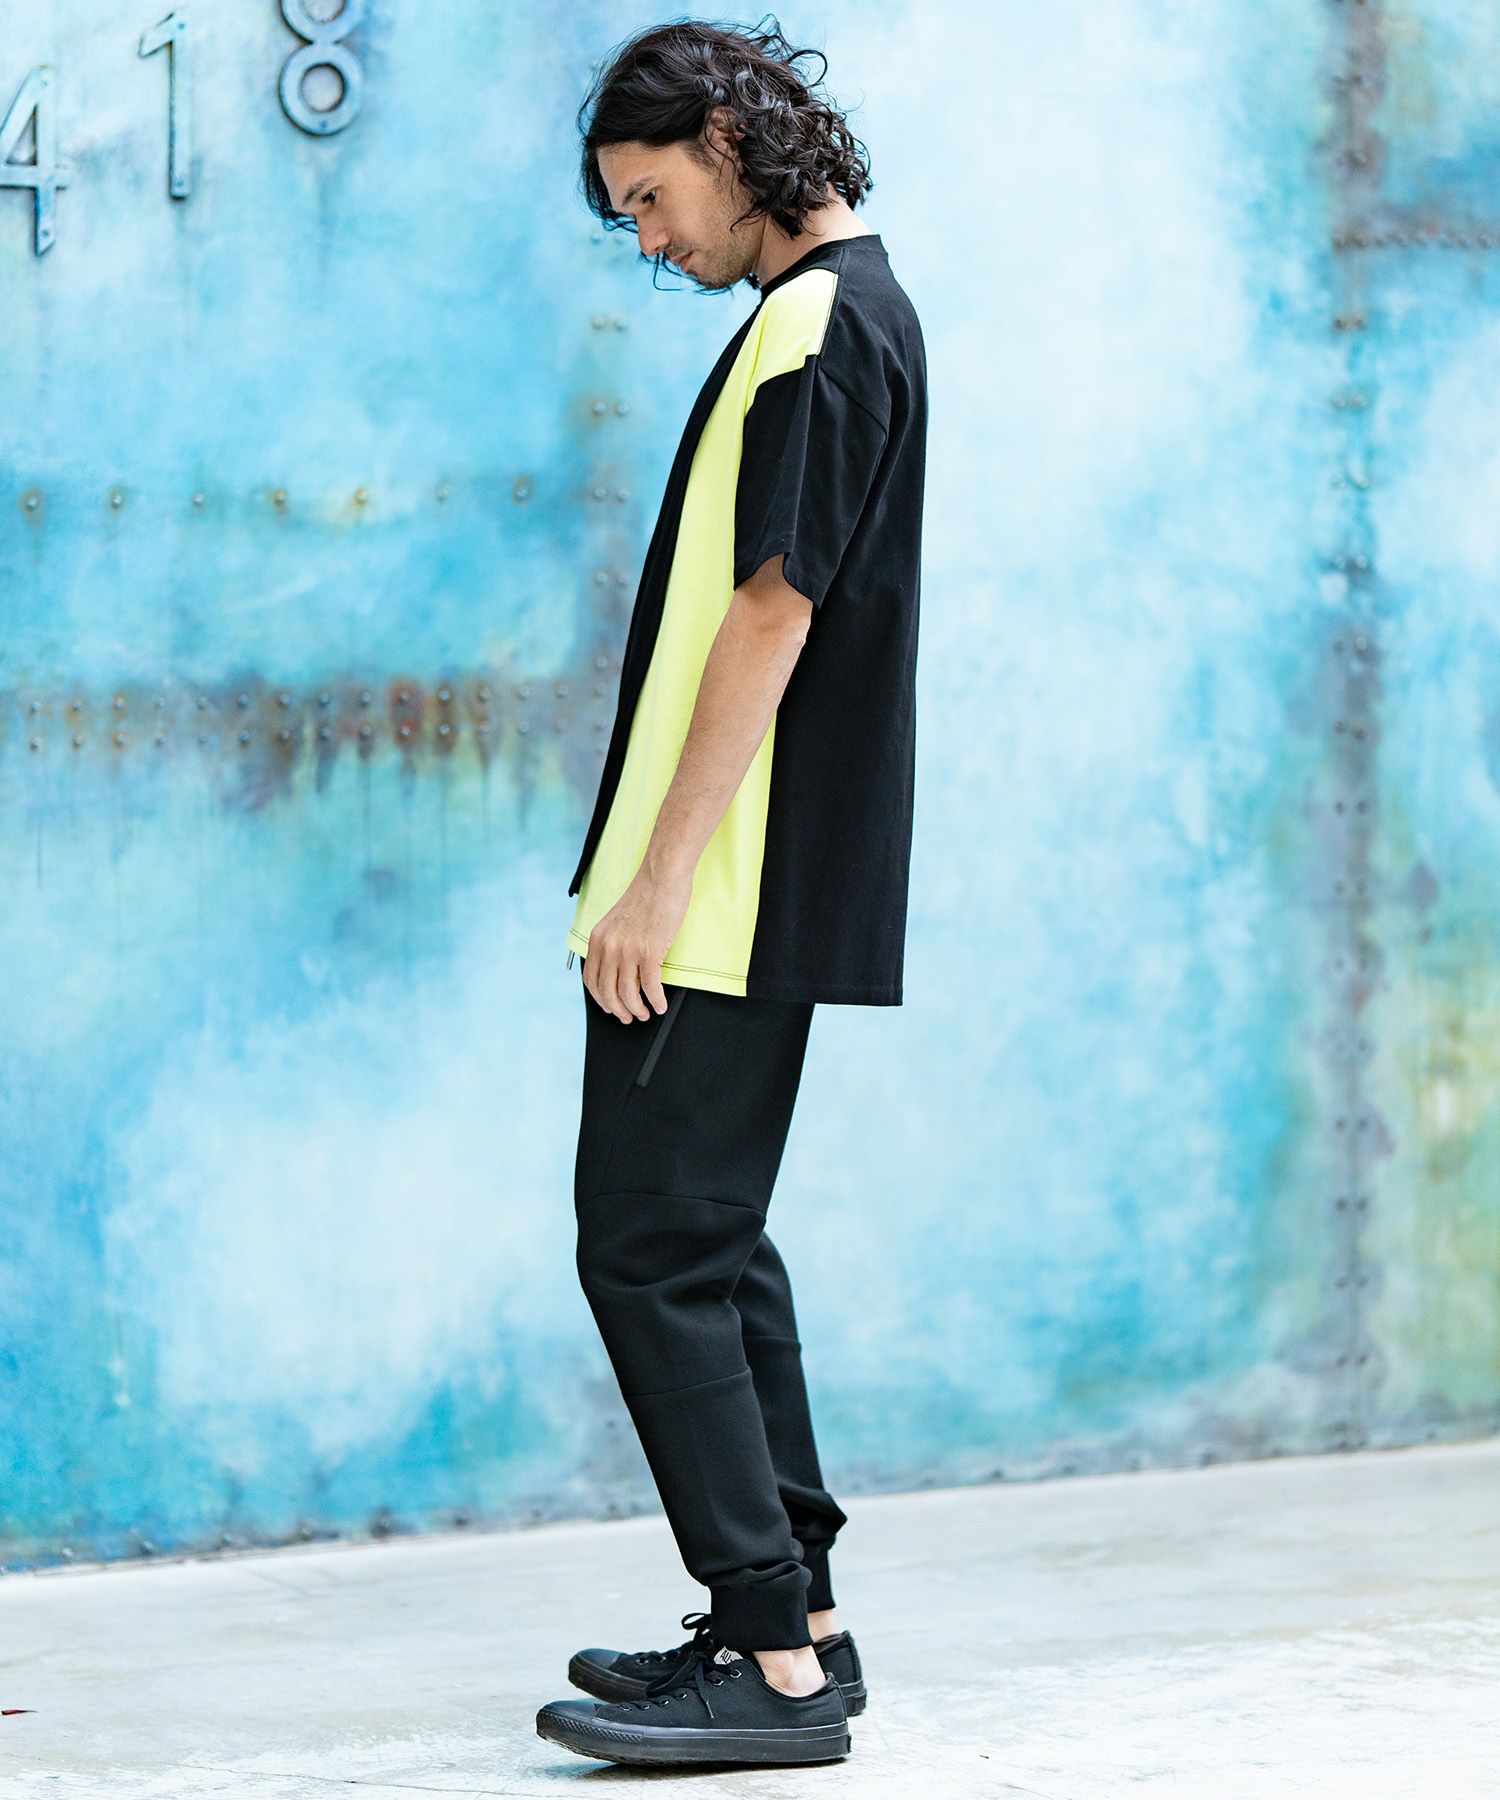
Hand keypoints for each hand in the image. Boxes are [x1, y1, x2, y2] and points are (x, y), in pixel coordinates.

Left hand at [581, 862, 693, 1022]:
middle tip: (630, 1018)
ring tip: (646, 1013)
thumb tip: (620, 970)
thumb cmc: (646, 896)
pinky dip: (656, 1001)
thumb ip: (613, 943)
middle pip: (607, 992)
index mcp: (598, 939)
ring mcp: (628, 950)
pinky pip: (650, 987)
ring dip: (637, 1010)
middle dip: (619, 1010)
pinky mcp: (649, 951)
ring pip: (628, 994)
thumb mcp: (617, 920)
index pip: (591, 979)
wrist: (662, 878)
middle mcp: (609, 946)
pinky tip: (660, 1005)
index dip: (600, 999)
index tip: (610, 1007)